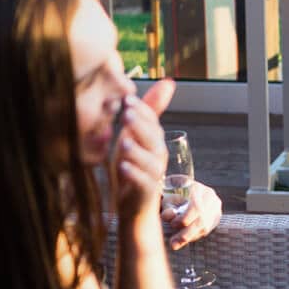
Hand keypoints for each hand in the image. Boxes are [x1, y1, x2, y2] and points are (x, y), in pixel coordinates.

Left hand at [113, 80, 175, 220]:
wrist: (133, 206)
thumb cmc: (132, 167)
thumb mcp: (133, 136)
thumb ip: (144, 114)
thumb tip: (166, 83)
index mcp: (154, 140)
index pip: (152, 121)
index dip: (141, 109)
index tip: (126, 99)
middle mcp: (158, 156)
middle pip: (154, 138)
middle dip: (141, 125)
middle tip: (126, 113)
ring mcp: (154, 174)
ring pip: (150, 160)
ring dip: (137, 150)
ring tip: (124, 142)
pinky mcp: (147, 192)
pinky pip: (143, 182)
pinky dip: (133, 174)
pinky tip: (122, 166)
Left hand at [162, 181, 221, 250]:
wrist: (183, 192)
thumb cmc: (173, 197)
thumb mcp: (167, 200)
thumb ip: (167, 208)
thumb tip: (169, 216)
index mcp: (197, 188)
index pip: (196, 207)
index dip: (184, 219)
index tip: (172, 224)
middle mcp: (210, 196)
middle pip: (202, 219)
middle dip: (186, 234)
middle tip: (173, 244)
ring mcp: (215, 206)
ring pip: (206, 226)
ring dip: (190, 237)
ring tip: (176, 243)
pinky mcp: (217, 215)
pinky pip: (208, 229)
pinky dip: (195, 235)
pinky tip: (185, 238)